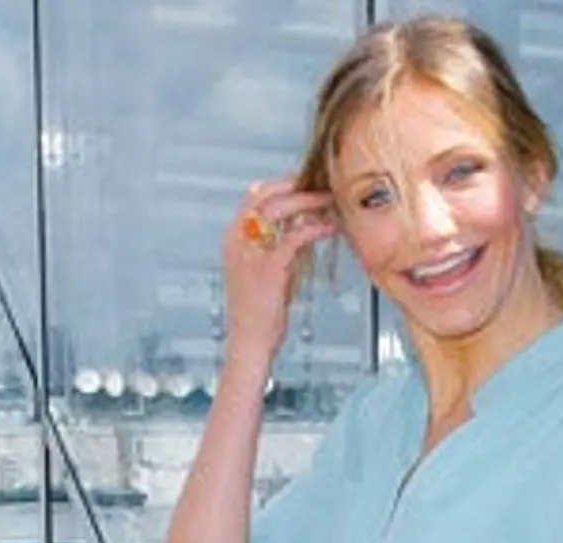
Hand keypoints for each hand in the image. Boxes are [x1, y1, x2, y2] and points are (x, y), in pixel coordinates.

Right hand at [221, 178, 336, 366]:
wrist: (249, 341)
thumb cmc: (259, 310)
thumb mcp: (264, 269)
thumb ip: (277, 245)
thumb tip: (302, 224)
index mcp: (233, 238)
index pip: (253, 196)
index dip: (281, 184)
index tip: (305, 181)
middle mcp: (236, 240)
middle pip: (263, 195)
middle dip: (294, 186)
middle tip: (321, 185)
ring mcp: (250, 253)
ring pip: (278, 210)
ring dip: (308, 202)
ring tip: (329, 201)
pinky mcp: (268, 268)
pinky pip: (293, 237)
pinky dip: (314, 228)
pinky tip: (329, 228)